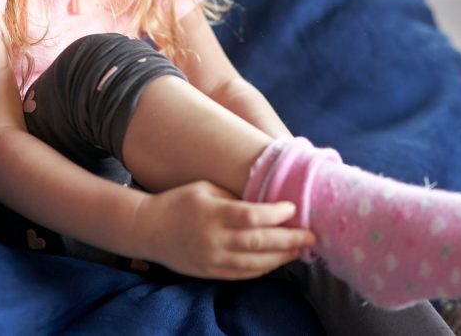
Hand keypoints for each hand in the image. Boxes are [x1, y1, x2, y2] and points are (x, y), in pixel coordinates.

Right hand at [131, 181, 315, 279]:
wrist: (149, 229)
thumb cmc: (179, 201)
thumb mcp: (205, 188)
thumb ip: (234, 196)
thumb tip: (266, 199)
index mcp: (212, 212)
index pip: (251, 216)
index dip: (276, 213)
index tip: (293, 207)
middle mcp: (214, 238)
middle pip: (259, 241)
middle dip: (289, 239)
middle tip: (311, 235)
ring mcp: (213, 258)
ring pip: (255, 262)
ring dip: (282, 256)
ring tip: (301, 249)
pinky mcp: (211, 272)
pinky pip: (244, 273)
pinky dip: (265, 267)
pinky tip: (279, 260)